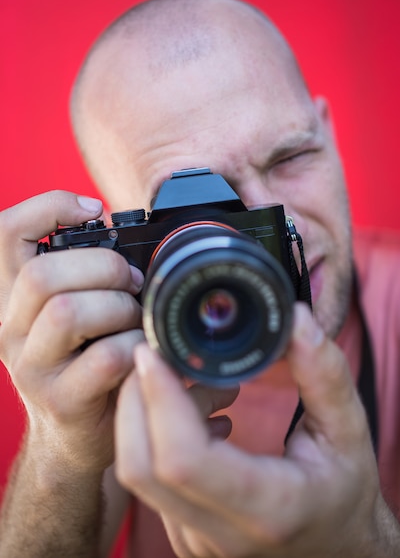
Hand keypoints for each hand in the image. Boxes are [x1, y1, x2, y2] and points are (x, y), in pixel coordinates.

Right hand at [0, 191, 143, 471]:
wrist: (75, 436)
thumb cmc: (83, 361)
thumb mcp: (72, 313)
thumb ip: (82, 274)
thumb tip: (125, 229)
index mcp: (12, 298)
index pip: (5, 234)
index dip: (47, 208)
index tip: (93, 210)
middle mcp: (10, 329)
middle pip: (41, 274)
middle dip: (102, 266)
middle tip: (131, 281)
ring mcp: (32, 368)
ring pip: (66, 312)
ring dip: (117, 307)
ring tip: (135, 316)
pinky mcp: (62, 400)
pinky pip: (104, 357)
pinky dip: (134, 346)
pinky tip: (142, 349)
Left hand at [115, 303, 386, 557]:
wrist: (339, 551)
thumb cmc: (345, 494)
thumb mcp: (349, 431)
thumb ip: (324, 373)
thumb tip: (295, 318)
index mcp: (268, 508)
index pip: (184, 459)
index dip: (158, 399)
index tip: (152, 352)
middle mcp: (222, 535)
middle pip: (140, 465)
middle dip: (137, 398)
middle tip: (160, 354)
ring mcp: (195, 542)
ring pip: (137, 471)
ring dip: (149, 413)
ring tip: (202, 387)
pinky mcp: (181, 534)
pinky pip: (148, 478)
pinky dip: (156, 433)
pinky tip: (199, 414)